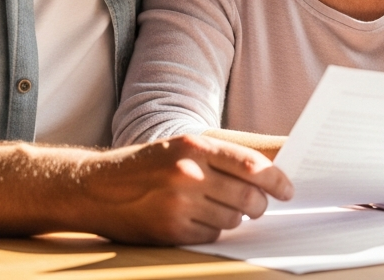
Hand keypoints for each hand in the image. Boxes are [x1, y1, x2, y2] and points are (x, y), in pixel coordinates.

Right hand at [81, 134, 292, 243]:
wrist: (96, 186)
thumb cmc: (147, 165)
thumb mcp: (181, 147)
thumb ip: (220, 158)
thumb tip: (266, 176)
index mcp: (196, 147)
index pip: (252, 166)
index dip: (276, 181)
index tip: (287, 190)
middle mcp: (188, 173)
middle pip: (248, 198)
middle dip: (259, 205)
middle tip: (257, 206)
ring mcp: (179, 204)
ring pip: (232, 219)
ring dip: (232, 218)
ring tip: (213, 208)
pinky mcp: (170, 230)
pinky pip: (211, 236)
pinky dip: (210, 231)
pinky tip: (194, 219)